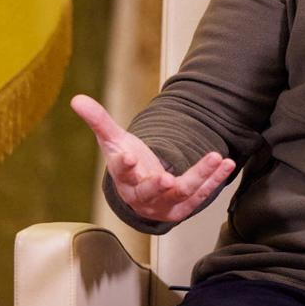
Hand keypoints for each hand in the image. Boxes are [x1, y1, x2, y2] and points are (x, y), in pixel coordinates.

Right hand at [71, 94, 236, 223]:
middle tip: (167, 179)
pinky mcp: (183, 206)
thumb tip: (76, 98)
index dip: (125, 165)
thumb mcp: (113, 140)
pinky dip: (215, 179)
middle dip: (159, 186)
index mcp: (123, 178)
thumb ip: (98, 120)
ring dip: (200, 176)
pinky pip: (201, 194)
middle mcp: (143, 195)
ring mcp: (164, 203)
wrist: (141, 193)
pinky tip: (227, 163)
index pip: (121, 172)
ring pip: (182, 193)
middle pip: (150, 192)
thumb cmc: (126, 164)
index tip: (129, 157)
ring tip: (216, 156)